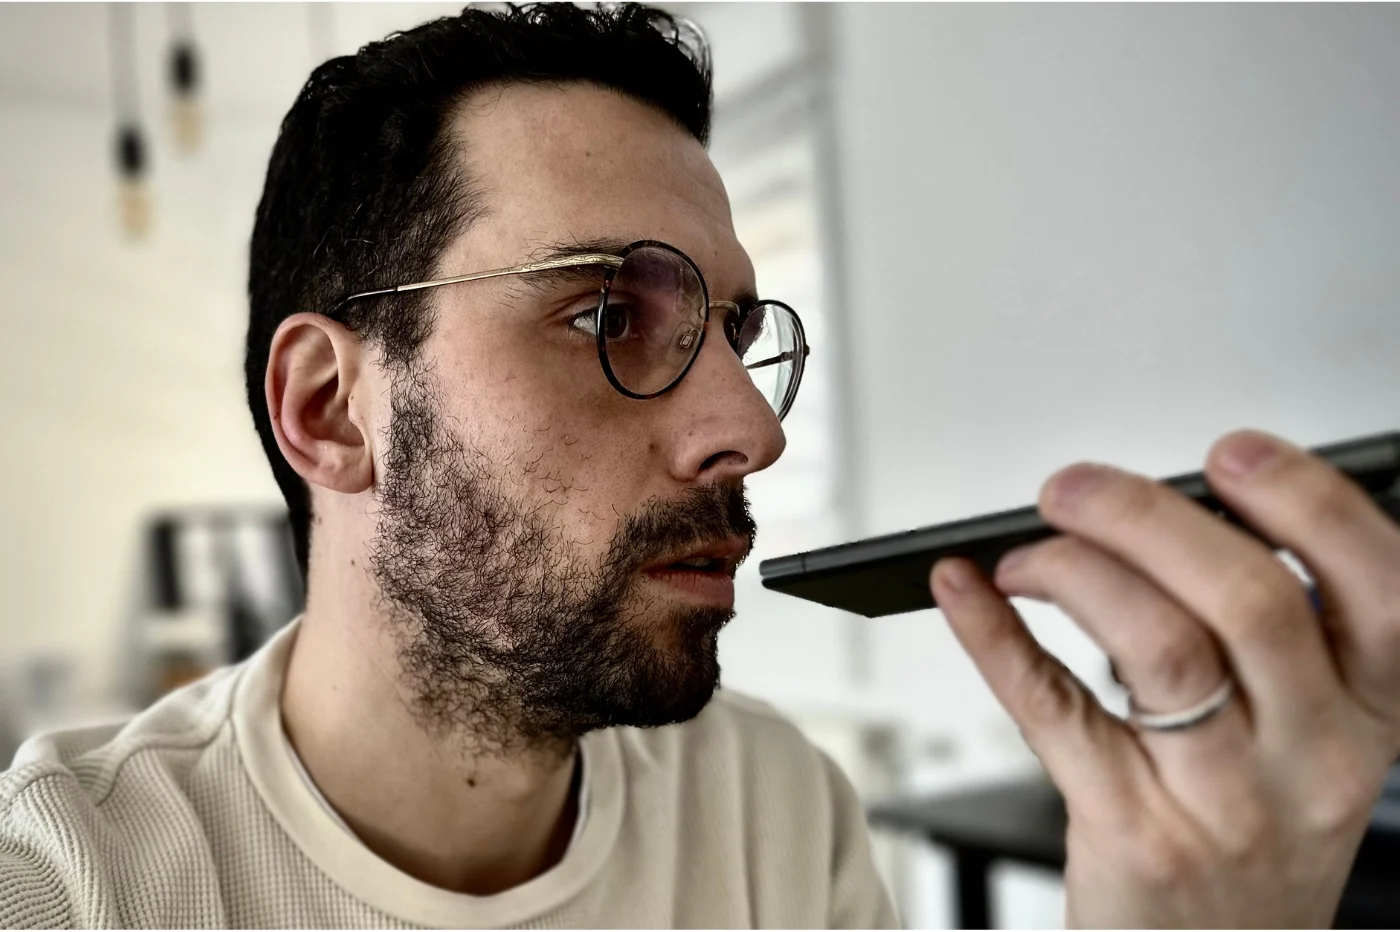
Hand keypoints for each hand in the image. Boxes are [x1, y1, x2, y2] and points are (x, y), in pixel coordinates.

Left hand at [930, 429, 1399, 927]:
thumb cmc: (1249, 834)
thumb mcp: (1304, 742)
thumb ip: (1273, 639)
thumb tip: (1163, 513)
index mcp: (1367, 714)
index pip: (1382, 584)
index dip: (1309, 502)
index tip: (1230, 455)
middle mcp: (1313, 757)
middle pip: (1249, 598)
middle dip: (1148, 516)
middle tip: (1073, 487)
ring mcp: (1227, 801)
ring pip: (1160, 644)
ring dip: (1074, 570)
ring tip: (1026, 552)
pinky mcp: (1137, 832)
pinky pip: (1054, 710)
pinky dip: (996, 635)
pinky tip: (964, 591)